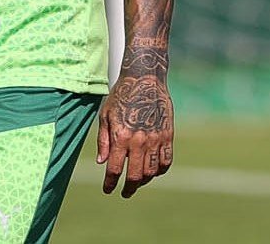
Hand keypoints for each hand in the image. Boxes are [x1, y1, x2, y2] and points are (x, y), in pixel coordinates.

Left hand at [96, 75, 173, 196]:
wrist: (145, 78)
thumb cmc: (121, 95)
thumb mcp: (105, 115)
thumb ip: (103, 141)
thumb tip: (102, 162)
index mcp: (121, 136)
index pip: (115, 169)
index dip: (110, 184)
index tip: (108, 190)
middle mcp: (139, 140)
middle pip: (135, 176)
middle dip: (129, 188)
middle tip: (125, 192)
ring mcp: (156, 138)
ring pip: (152, 171)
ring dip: (144, 181)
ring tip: (138, 181)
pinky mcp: (168, 134)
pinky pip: (166, 160)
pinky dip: (160, 170)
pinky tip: (154, 171)